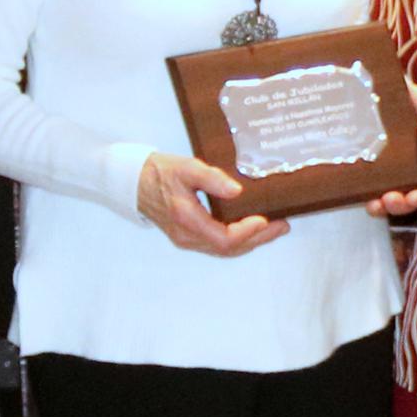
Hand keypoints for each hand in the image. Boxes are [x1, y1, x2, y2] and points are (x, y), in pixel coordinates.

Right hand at [137, 150, 279, 256]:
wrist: (134, 181)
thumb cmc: (160, 171)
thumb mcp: (187, 167)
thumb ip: (211, 179)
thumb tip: (237, 191)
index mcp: (186, 219)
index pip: (224, 238)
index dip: (248, 233)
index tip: (266, 219)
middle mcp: (187, 236)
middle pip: (228, 249)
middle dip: (258, 239)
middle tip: (282, 225)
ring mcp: (187, 240)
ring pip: (224, 250)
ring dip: (251, 241)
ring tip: (274, 229)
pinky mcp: (188, 237)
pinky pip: (217, 245)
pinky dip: (238, 240)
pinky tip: (252, 230)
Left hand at [368, 84, 416, 220]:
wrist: (374, 89)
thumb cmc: (405, 97)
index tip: (416, 195)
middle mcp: (412, 170)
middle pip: (412, 196)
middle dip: (404, 204)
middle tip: (394, 200)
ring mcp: (390, 173)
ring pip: (392, 198)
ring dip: (387, 206)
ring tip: (379, 203)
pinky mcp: (369, 172)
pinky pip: (371, 193)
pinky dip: (371, 201)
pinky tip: (366, 200)